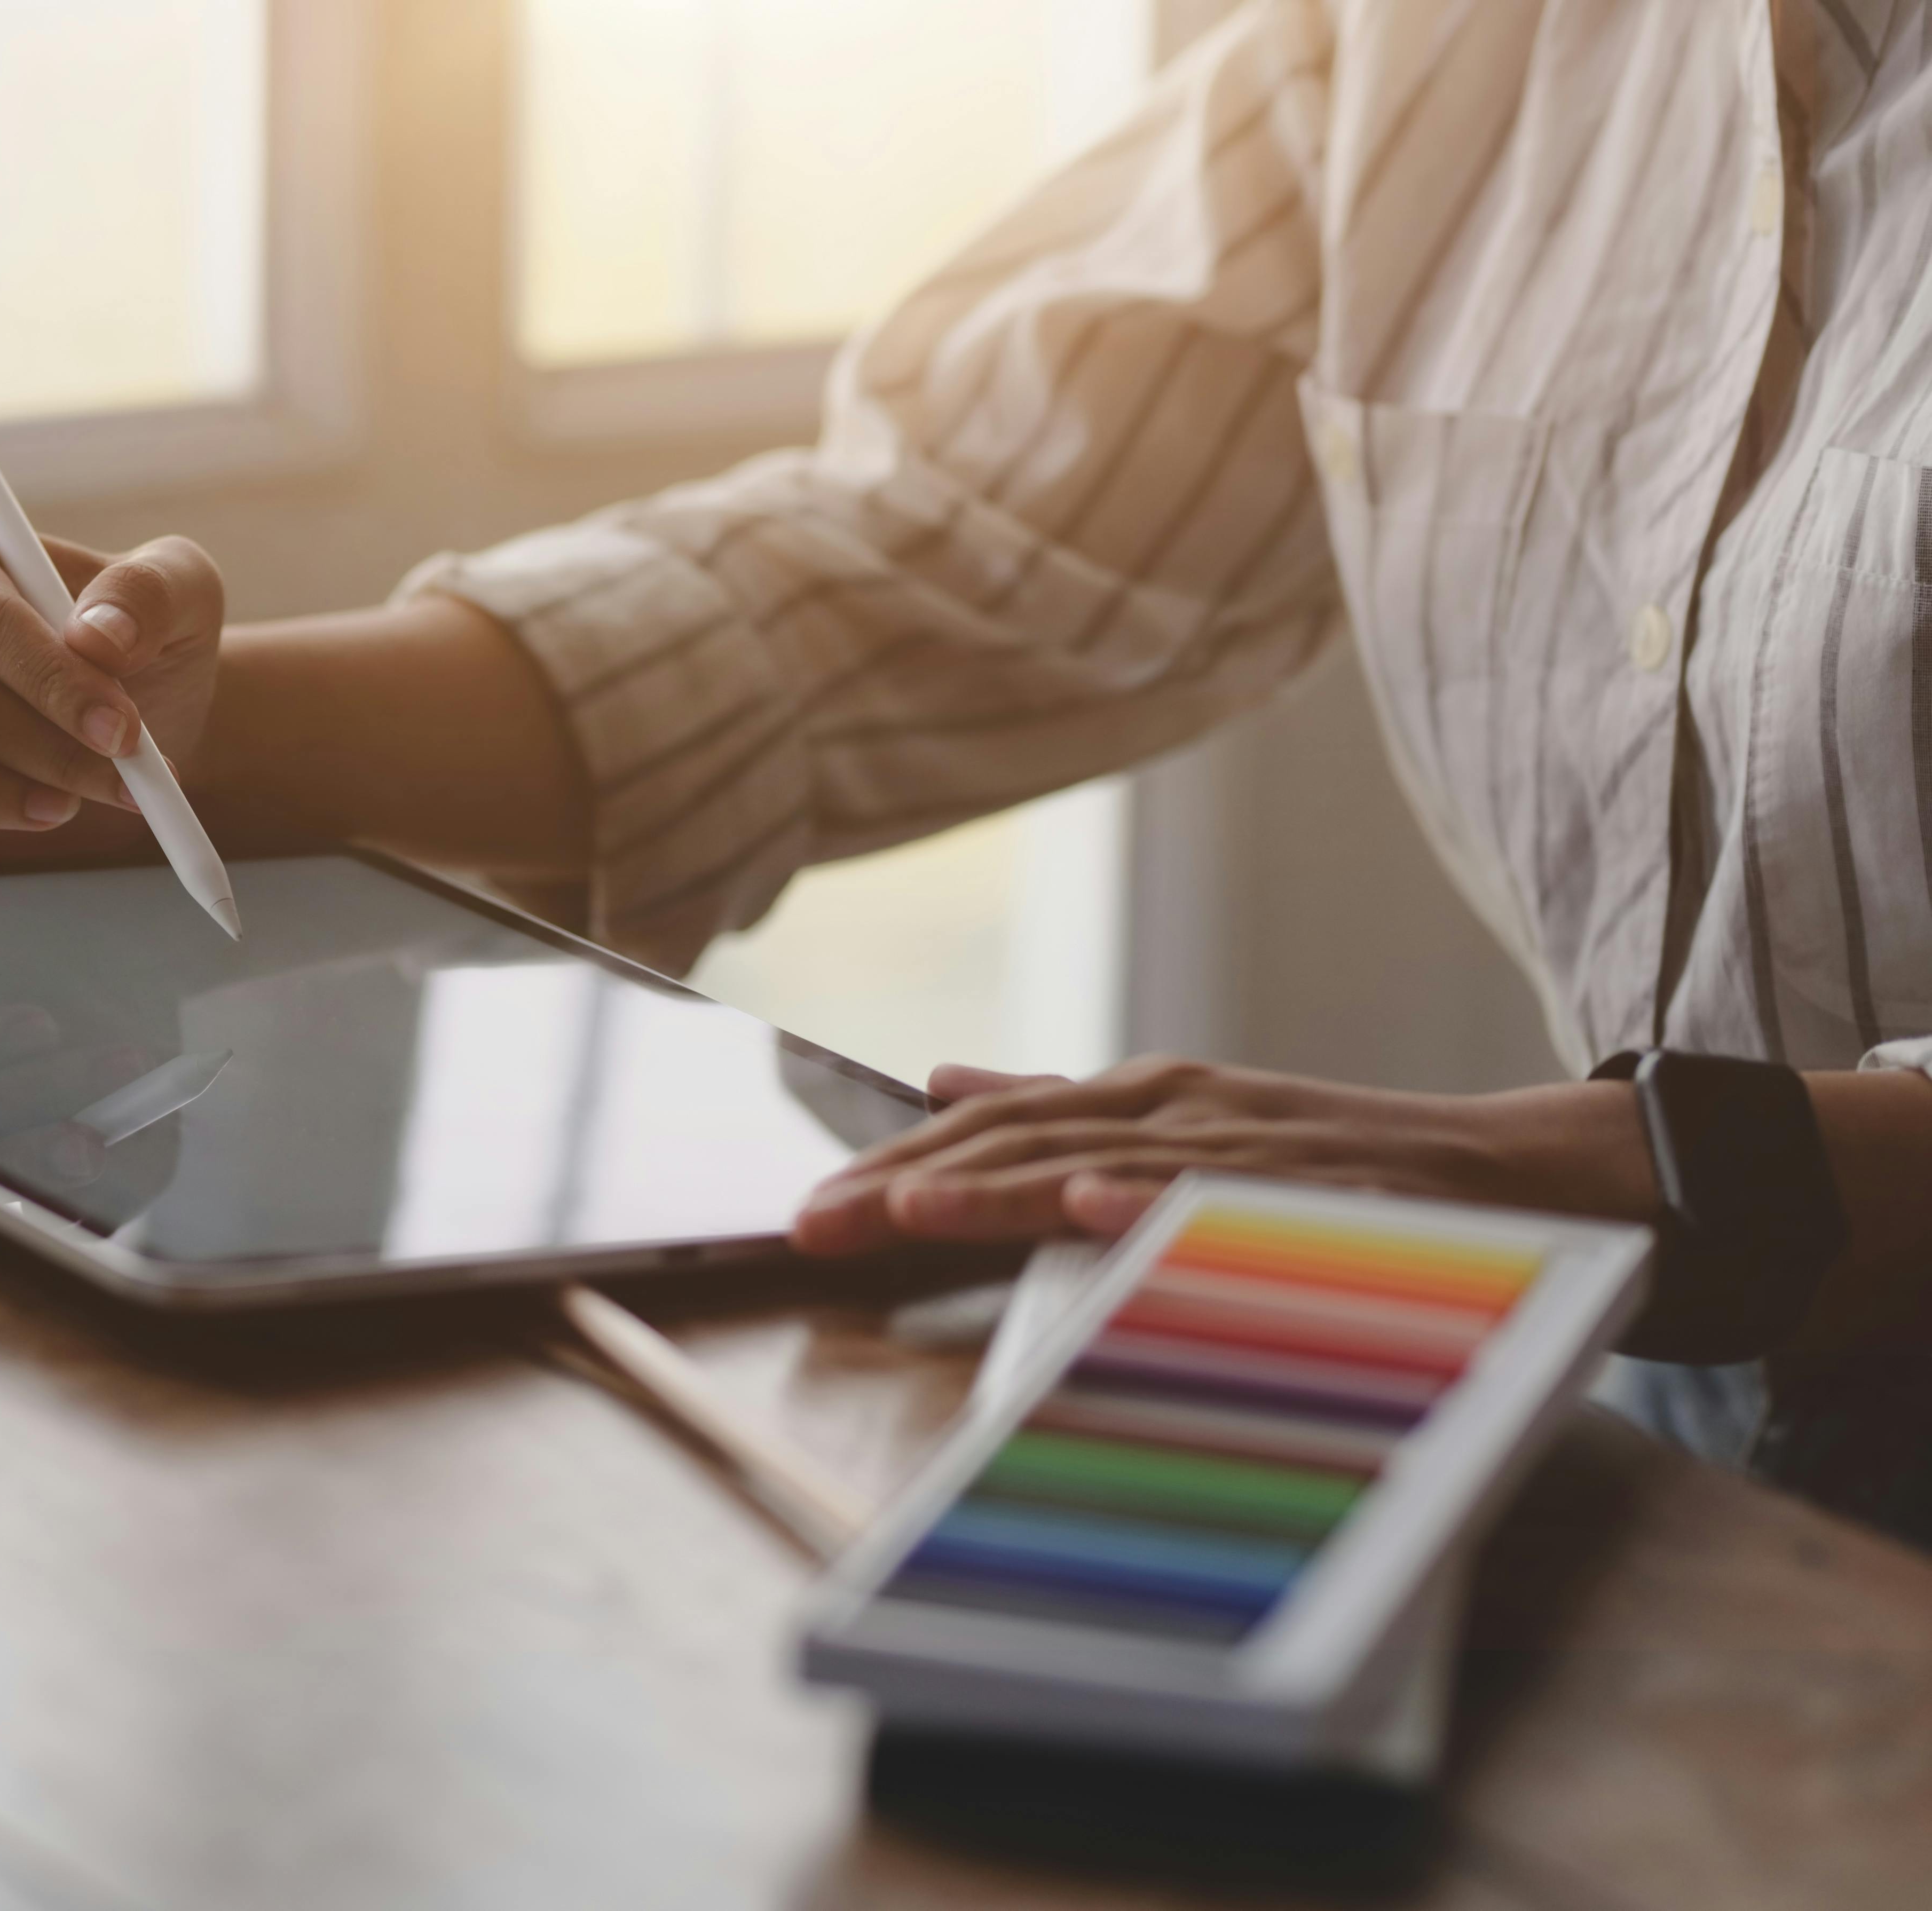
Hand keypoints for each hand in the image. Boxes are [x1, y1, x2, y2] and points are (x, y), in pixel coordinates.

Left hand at [788, 1057, 1659, 1255]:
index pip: (987, 1128)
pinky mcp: (1318, 1194)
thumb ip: (1055, 1105)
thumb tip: (939, 1080)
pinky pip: (1227, 1203)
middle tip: (810, 1221)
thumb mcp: (1173, 1126)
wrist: (1513, 1176)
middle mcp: (1178, 1109)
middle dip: (906, 1182)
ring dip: (1002, 1184)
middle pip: (1018, 1141)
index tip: (803, 1211)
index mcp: (1138, 1099)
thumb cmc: (1324, 1161)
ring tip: (907, 1206)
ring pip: (1102, 1164)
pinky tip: (1089, 1213)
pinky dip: (1153, 1202)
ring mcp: (1249, 1149)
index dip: (890, 1165)